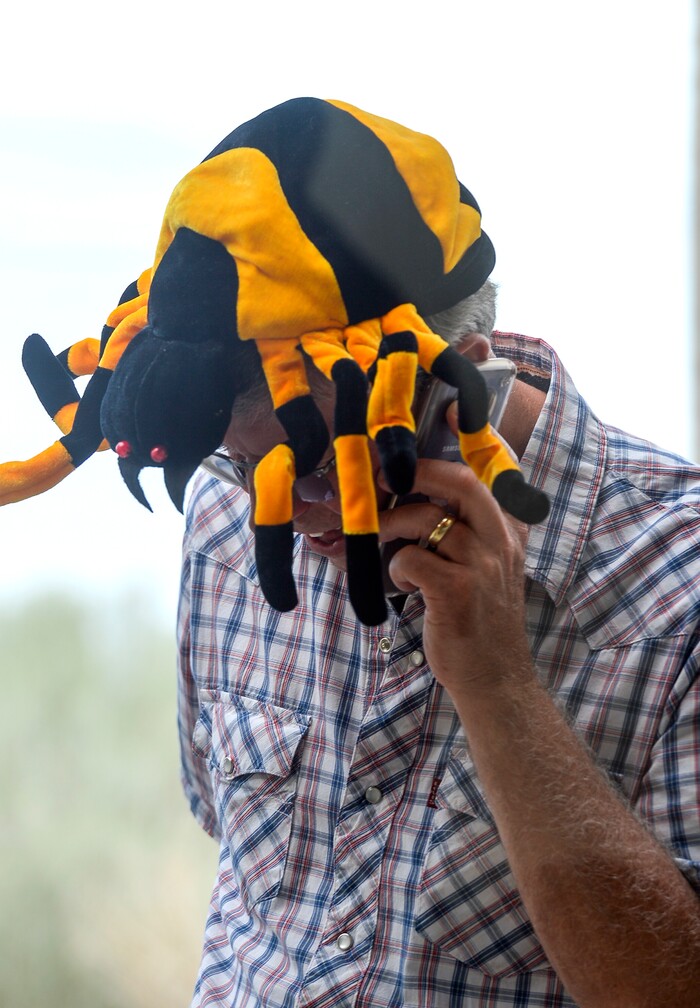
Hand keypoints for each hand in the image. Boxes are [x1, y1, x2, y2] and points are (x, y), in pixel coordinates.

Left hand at [378, 457, 532, 698]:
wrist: (495, 678)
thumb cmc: (480, 620)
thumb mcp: (488, 568)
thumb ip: (469, 532)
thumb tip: (420, 497)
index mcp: (509, 530)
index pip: (499, 471)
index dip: (478, 435)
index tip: (455, 408)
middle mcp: (501, 541)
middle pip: (459, 481)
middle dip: (416, 471)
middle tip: (384, 478)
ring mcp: (481, 565)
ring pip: (426, 518)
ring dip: (391, 524)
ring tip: (377, 537)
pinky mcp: (456, 591)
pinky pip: (410, 558)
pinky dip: (397, 566)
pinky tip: (404, 583)